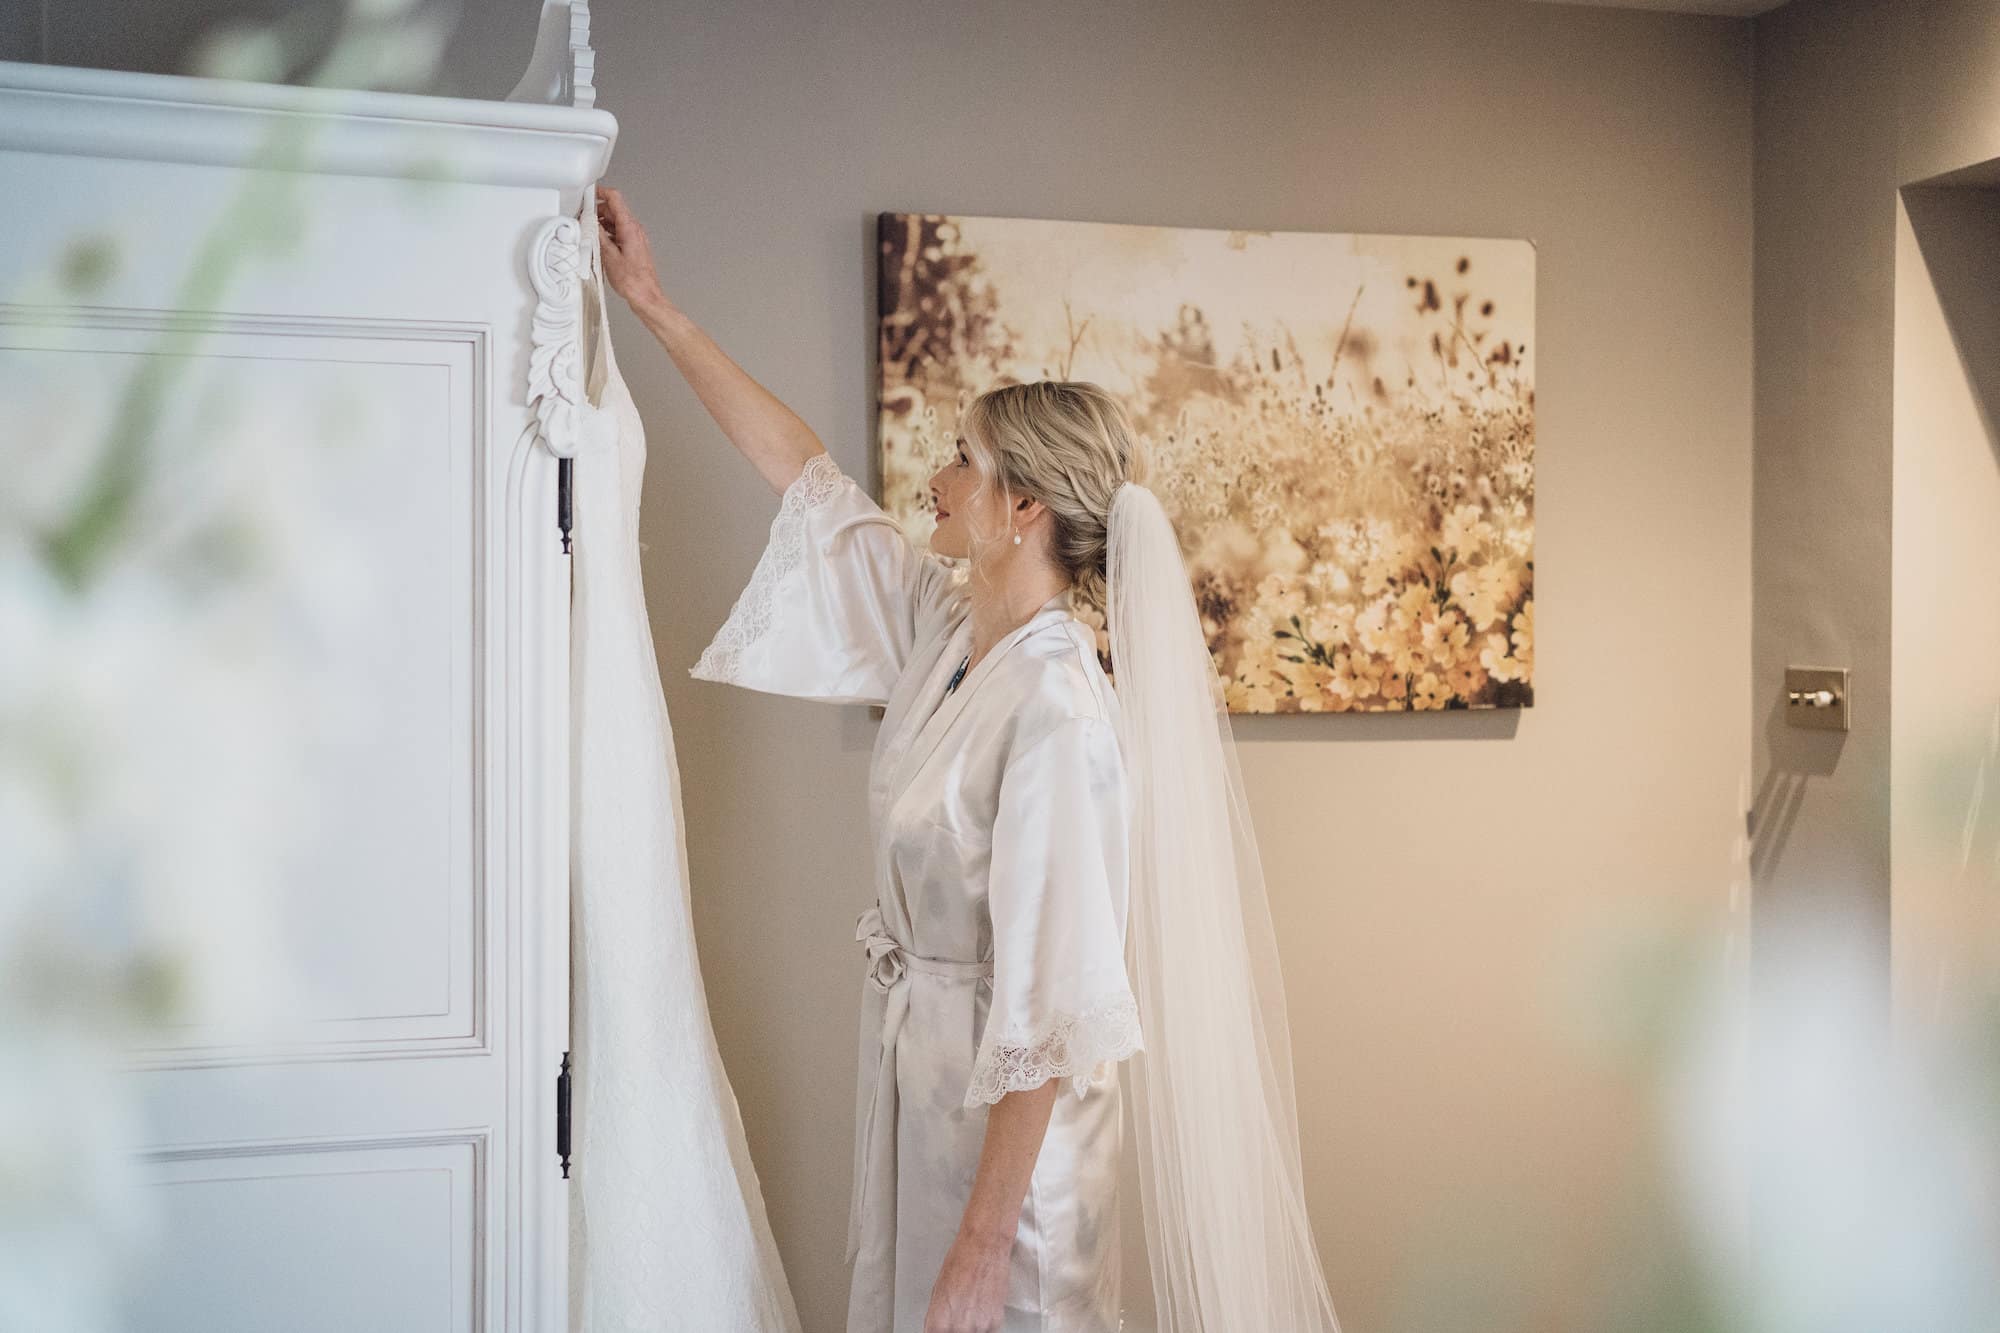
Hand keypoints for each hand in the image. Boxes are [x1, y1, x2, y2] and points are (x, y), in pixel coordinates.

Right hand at [595, 184, 667, 311]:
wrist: (645, 295)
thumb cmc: (633, 281)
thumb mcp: (608, 256)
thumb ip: (597, 236)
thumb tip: (589, 223)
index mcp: (629, 227)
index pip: (615, 198)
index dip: (600, 192)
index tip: (588, 193)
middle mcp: (635, 230)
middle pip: (613, 209)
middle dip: (597, 212)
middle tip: (583, 218)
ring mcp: (635, 237)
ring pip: (615, 221)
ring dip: (601, 224)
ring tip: (589, 233)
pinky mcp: (634, 246)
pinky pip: (618, 232)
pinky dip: (607, 233)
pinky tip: (599, 243)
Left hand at [922, 1231, 1011, 1332]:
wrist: (985, 1246)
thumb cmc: (961, 1260)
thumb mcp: (938, 1290)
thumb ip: (938, 1315)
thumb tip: (939, 1327)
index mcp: (938, 1322)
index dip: (939, 1330)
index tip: (943, 1327)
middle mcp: (959, 1328)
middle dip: (956, 1329)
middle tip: (959, 1314)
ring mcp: (979, 1327)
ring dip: (971, 1326)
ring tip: (971, 1307)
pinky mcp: (996, 1321)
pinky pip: (988, 1330)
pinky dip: (985, 1321)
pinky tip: (982, 1305)